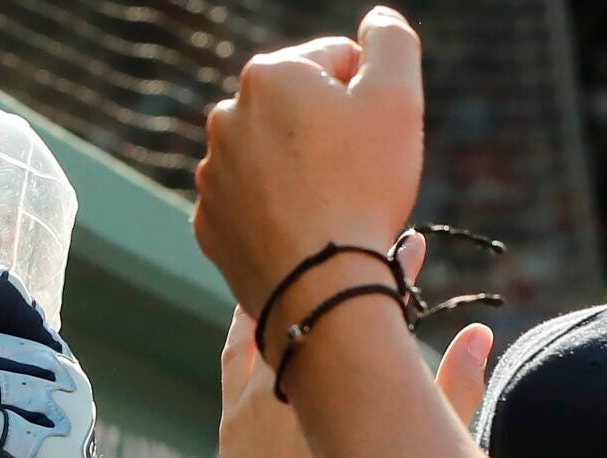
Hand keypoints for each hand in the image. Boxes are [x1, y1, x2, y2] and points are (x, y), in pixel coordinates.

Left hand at [194, 9, 424, 319]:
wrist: (320, 283)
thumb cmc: (362, 184)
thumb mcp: (397, 94)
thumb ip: (390, 41)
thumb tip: (375, 22)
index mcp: (267, 74)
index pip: (336, 62)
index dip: (369, 96)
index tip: (374, 135)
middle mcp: (225, 118)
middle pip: (300, 109)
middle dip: (330, 130)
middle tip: (355, 171)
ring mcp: (210, 174)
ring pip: (275, 157)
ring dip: (302, 170)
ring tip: (328, 203)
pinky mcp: (209, 222)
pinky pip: (254, 203)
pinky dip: (278, 210)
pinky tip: (301, 229)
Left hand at [219, 231, 493, 457]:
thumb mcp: (422, 451)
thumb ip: (456, 389)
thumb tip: (479, 333)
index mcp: (354, 389)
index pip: (377, 307)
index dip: (395, 272)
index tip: (410, 241)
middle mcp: (302, 385)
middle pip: (322, 306)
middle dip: (341, 273)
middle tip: (359, 243)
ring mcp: (259, 398)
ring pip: (274, 322)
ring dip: (293, 294)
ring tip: (309, 263)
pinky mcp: (232, 416)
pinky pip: (240, 352)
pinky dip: (253, 326)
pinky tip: (262, 306)